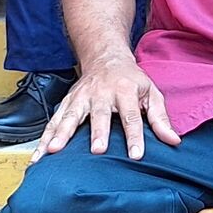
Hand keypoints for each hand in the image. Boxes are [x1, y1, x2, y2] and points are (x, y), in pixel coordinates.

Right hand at [35, 54, 181, 161]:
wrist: (105, 57)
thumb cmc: (131, 80)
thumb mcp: (151, 93)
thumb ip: (160, 118)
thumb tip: (174, 141)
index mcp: (125, 91)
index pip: (131, 116)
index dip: (134, 136)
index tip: (136, 155)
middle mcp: (100, 93)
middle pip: (99, 115)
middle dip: (97, 132)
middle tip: (96, 150)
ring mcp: (81, 97)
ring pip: (69, 116)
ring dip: (60, 134)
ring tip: (53, 152)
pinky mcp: (67, 102)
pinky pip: (54, 121)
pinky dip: (44, 137)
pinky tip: (38, 155)